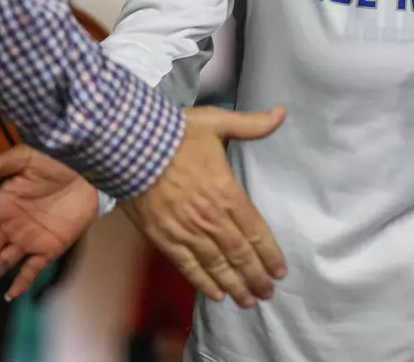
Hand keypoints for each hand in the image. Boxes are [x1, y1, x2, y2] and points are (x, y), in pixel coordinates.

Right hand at [0, 146, 97, 300]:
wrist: (89, 171)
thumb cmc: (56, 160)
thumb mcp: (26, 158)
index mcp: (2, 205)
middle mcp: (12, 225)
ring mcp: (30, 238)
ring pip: (2, 262)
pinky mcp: (50, 248)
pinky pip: (32, 269)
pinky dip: (21, 283)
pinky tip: (8, 296)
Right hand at [122, 104, 286, 309]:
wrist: (132, 145)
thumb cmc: (177, 132)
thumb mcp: (217, 121)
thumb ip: (251, 123)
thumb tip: (281, 113)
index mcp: (226, 190)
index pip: (255, 229)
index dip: (269, 253)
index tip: (280, 270)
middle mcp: (210, 217)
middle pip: (239, 254)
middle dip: (256, 276)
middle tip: (268, 293)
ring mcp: (186, 230)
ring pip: (216, 265)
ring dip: (235, 285)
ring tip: (248, 301)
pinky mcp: (164, 238)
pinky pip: (187, 266)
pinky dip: (203, 282)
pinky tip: (216, 294)